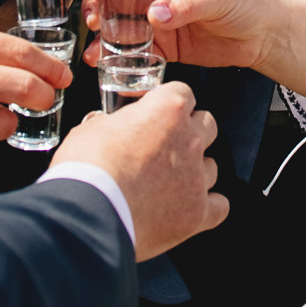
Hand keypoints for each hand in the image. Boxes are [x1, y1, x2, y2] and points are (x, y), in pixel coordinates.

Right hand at [48, 82, 227, 261]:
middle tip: (165, 147)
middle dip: (189, 133)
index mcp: (167, 109)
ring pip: (212, 167)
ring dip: (195, 172)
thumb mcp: (89, 129)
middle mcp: (190, 140)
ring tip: (169, 184)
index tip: (158, 114)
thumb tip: (106, 128)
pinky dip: (207, 207)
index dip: (169, 104)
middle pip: (207, 124)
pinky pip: (220, 206)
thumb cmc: (85, 169)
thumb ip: (109, 124)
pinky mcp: (198, 213)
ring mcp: (196, 177)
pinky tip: (190, 208)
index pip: (183, 92)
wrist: (88, 214)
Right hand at [79, 0, 293, 71]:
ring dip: (105, 34)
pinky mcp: (165, 45)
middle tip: (95, 19)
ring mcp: (159, 18)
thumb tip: (154, 16)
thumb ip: (184, 5)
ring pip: (120, 23)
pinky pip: (136, 50)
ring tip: (97, 49)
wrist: (267, 32)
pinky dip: (121, 57)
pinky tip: (110, 63)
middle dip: (98, 3)